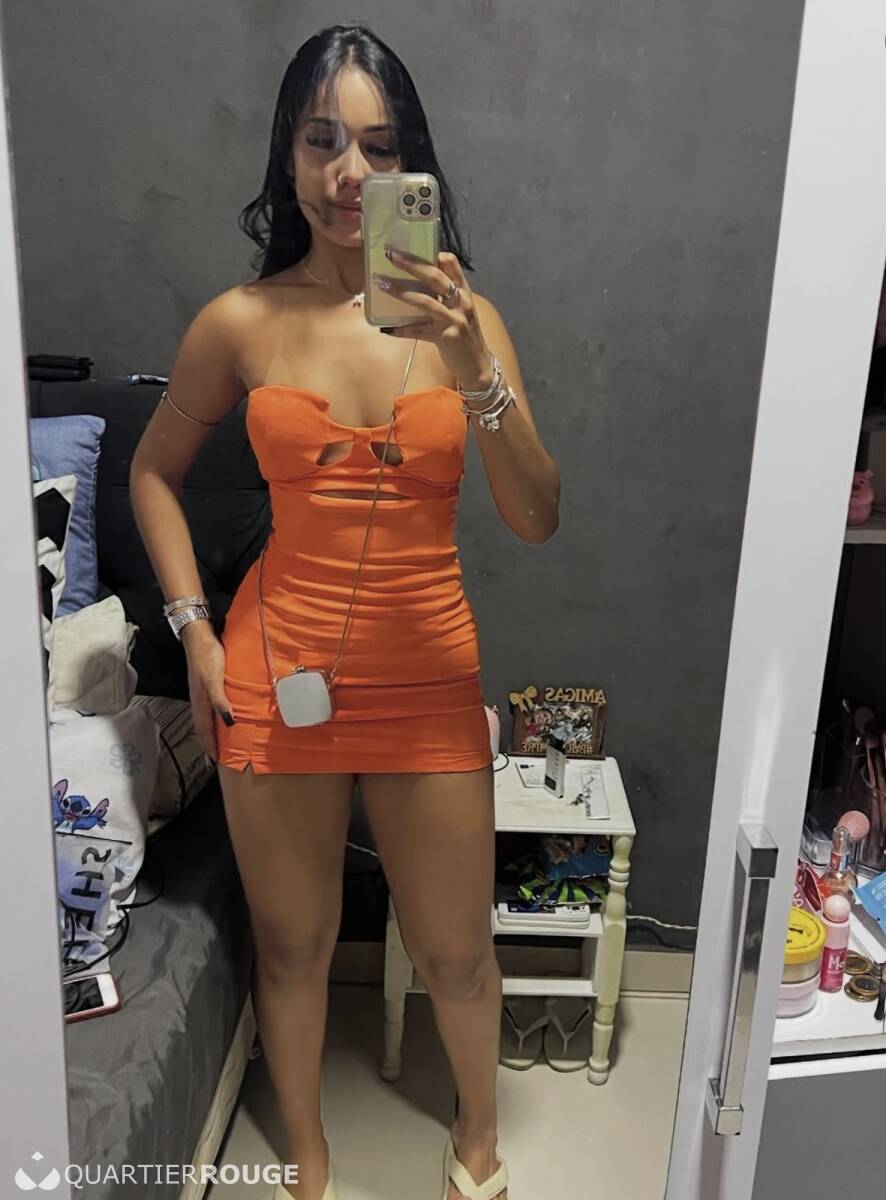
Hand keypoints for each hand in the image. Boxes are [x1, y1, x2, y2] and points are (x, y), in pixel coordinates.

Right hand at [181, 620, 234, 759]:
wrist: (198, 637)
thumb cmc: (207, 657)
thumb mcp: (214, 680)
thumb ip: (220, 701)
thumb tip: (228, 722)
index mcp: (200, 701)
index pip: (205, 729)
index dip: (210, 745)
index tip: (214, 759)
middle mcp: (198, 700)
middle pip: (202, 726)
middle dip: (208, 741)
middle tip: (215, 755)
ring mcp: (200, 692)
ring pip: (203, 717)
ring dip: (209, 730)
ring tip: (216, 740)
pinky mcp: (204, 683)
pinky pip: (207, 707)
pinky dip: (212, 716)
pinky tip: (218, 714)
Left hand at [372, 248, 492, 388]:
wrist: (477, 364)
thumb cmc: (464, 335)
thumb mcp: (459, 310)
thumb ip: (443, 296)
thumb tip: (414, 283)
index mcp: (464, 291)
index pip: (451, 263)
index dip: (432, 253)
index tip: (410, 247)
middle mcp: (461, 302)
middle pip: (435, 276)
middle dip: (411, 264)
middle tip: (390, 255)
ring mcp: (454, 319)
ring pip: (425, 301)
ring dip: (401, 291)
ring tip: (382, 284)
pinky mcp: (445, 337)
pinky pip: (418, 331)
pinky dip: (401, 329)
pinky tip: (386, 329)